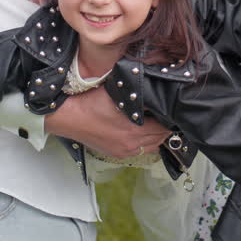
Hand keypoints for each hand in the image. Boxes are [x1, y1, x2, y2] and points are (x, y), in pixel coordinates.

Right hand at [44, 86, 169, 157]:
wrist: (69, 117)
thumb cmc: (90, 103)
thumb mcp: (118, 92)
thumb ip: (136, 92)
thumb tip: (154, 86)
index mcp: (134, 130)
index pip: (164, 128)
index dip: (170, 119)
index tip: (171, 110)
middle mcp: (131, 144)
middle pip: (160, 139)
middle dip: (165, 128)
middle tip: (167, 115)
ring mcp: (123, 151)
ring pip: (151, 147)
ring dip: (156, 137)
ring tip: (156, 123)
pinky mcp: (116, 154)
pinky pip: (139, 152)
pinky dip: (144, 143)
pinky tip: (141, 132)